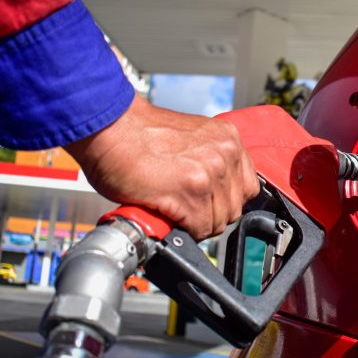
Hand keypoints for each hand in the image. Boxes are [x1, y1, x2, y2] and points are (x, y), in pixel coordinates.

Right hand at [65, 95, 259, 238]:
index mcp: (228, 139)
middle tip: (184, 208)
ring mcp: (211, 173)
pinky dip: (182, 229)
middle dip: (209, 214)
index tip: (208, 202)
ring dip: (195, 223)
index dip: (225, 200)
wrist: (109, 128)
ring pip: (217, 222)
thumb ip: (209, 161)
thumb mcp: (191, 140)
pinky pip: (199, 228)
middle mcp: (225, 154)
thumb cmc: (138, 134)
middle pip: (234, 208)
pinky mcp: (191, 191)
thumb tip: (214, 193)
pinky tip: (167, 213)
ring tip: (173, 208)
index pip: (247, 187)